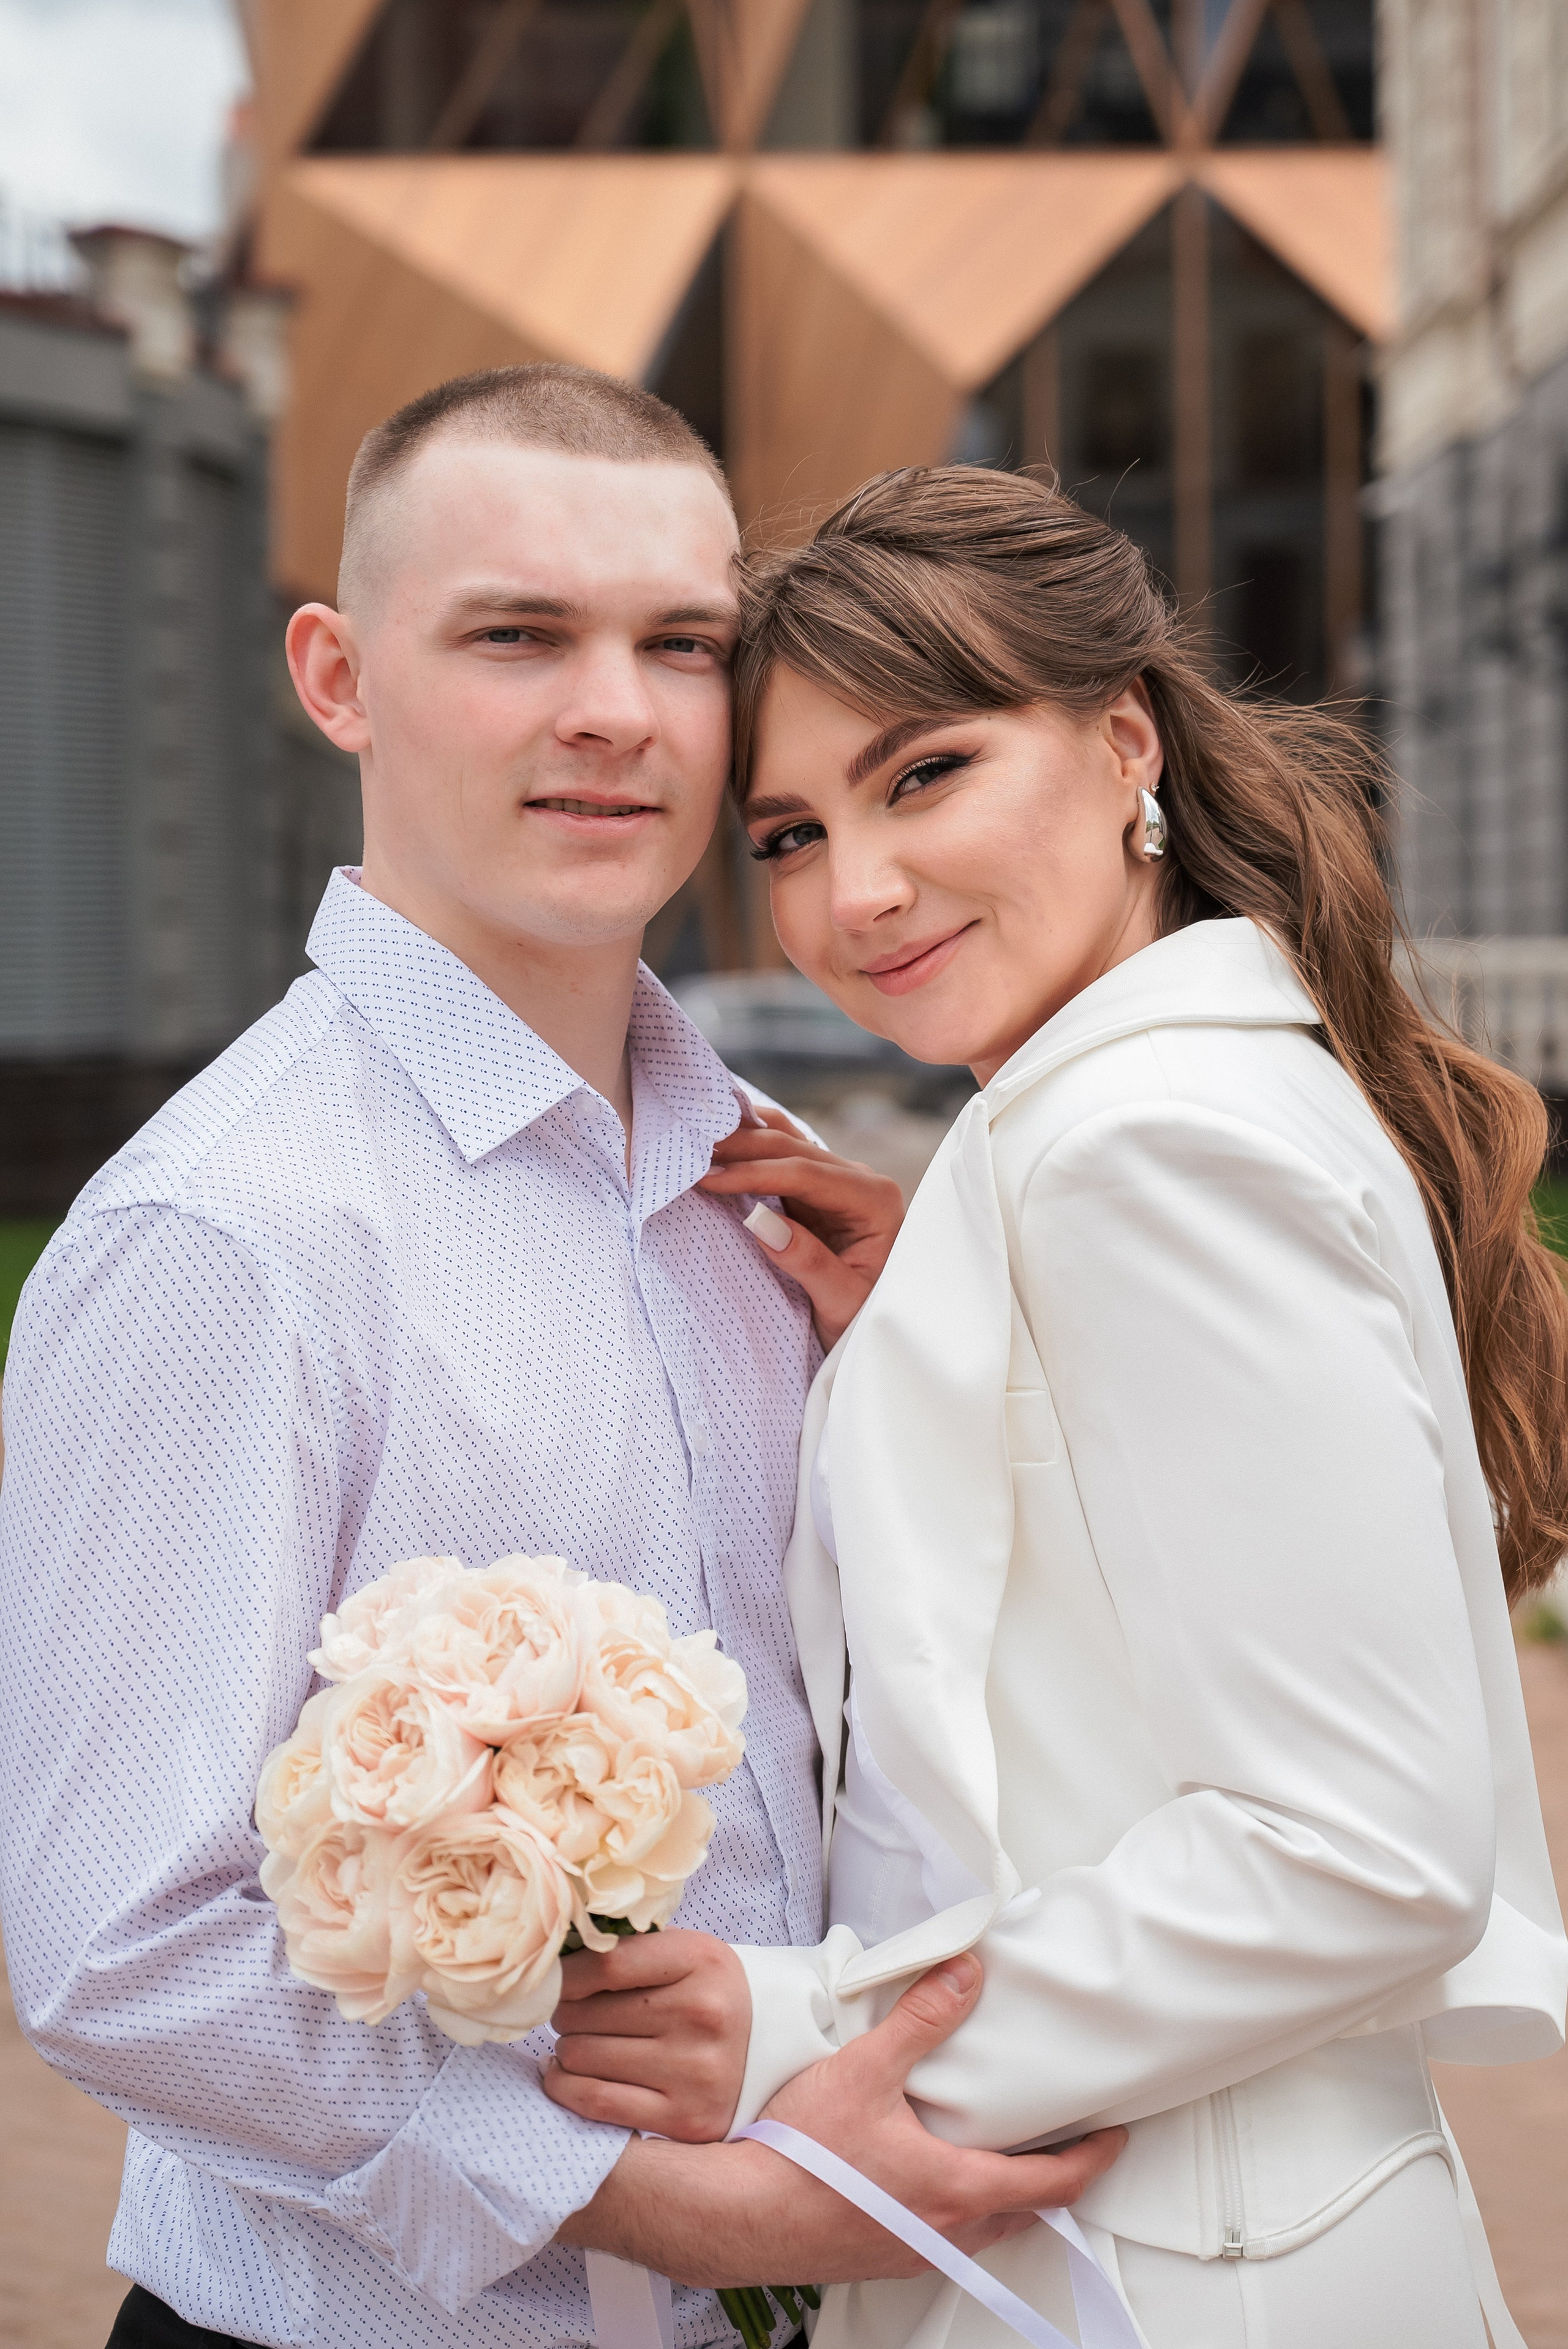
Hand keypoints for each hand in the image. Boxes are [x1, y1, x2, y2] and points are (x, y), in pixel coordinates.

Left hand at [543, 1928, 749, 2141]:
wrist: (767, 2045)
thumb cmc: (705, 1991)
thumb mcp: (681, 1952)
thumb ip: (625, 1949)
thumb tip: (550, 1961)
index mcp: (701, 1960)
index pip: (606, 1963)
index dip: (563, 1973)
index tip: (550, 1979)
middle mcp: (702, 2014)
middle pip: (586, 2013)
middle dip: (565, 2012)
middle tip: (572, 2013)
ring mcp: (695, 2071)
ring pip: (583, 2057)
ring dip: (567, 2048)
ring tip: (580, 2041)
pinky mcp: (685, 2118)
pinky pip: (596, 2101)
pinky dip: (564, 2087)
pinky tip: (563, 2073)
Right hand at [556, 1952, 1125, 2286]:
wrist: (737, 2218)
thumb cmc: (798, 2156)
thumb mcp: (865, 2070)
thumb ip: (921, 2019)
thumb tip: (965, 1973)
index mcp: (956, 2188)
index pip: (1052, 2182)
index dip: (1092, 2159)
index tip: (1115, 2138)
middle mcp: (944, 2230)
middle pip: (1026, 2213)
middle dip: (1054, 2182)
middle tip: (1070, 2147)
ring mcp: (912, 2251)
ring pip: (984, 2230)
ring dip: (1005, 2199)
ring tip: (1007, 2161)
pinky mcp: (881, 2257)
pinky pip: (943, 2238)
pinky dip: (960, 2212)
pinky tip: (934, 2185)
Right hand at [701, 1107, 904, 1348]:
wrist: (877, 1331)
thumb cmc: (865, 1321)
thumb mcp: (841, 1303)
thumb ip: (807, 1261)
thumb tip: (758, 1220)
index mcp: (874, 1201)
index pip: (805, 1173)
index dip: (754, 1172)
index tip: (708, 1179)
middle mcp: (859, 1181)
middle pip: (793, 1148)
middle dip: (740, 1146)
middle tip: (689, 1151)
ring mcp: (837, 1181)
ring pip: (785, 1141)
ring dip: (742, 1137)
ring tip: (697, 1139)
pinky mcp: (816, 1191)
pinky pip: (779, 1159)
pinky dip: (749, 1149)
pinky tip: (719, 1145)